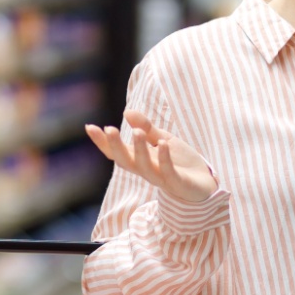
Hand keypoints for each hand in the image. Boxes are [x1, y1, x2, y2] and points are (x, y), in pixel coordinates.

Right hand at [86, 110, 217, 203]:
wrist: (205, 183)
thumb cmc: (181, 162)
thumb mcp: (163, 139)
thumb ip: (146, 127)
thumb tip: (127, 112)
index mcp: (139, 160)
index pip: (116, 152)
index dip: (102, 142)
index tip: (89, 127)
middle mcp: (146, 170)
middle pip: (125, 161)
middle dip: (115, 146)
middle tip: (109, 129)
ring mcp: (161, 178)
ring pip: (144, 167)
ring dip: (139, 149)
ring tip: (137, 132)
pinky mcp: (177, 183)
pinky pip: (168, 171)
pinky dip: (164, 158)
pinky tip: (162, 144)